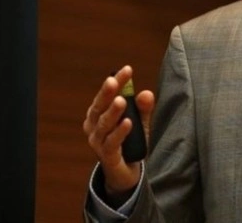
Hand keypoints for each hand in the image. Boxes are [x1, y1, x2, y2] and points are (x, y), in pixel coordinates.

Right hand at [83, 65, 154, 199]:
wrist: (125, 172)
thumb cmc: (128, 142)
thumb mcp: (140, 122)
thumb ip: (143, 108)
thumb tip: (147, 93)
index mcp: (98, 114)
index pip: (105, 94)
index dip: (116, 82)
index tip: (127, 69)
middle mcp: (93, 127)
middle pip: (99, 107)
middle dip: (107, 93)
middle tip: (114, 80)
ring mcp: (97, 142)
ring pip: (104, 125)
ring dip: (112, 112)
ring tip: (121, 100)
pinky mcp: (107, 156)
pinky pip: (112, 143)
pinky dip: (119, 132)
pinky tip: (128, 122)